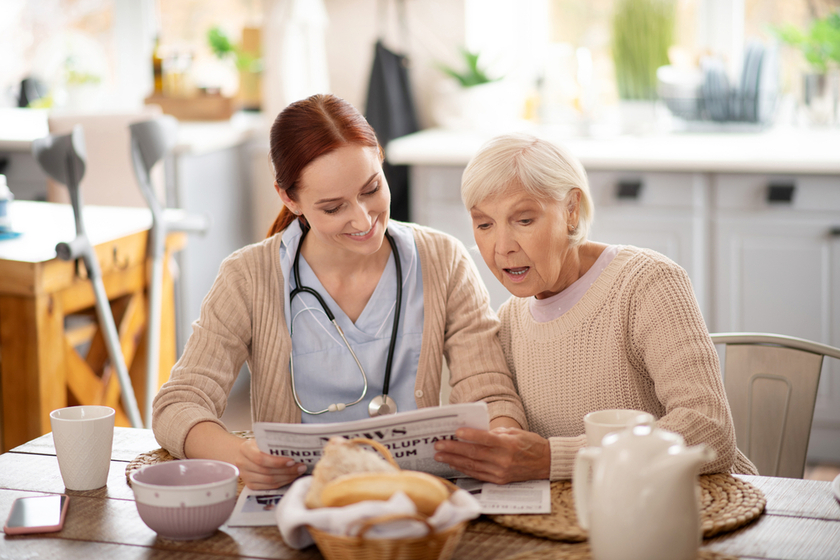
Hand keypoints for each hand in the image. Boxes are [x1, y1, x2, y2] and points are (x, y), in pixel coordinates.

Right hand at [237, 439, 307, 489]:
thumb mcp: (263, 440)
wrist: (242, 453)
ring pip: (269, 481)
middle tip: (301, 467)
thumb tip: (295, 449)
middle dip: (287, 470)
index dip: (277, 462)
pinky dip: (282, 483)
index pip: (261, 458)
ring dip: (287, 477)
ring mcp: (245, 476)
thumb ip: (274, 444)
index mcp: (245, 448)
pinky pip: (268, 487)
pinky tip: (291, 477)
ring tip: (299, 472)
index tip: (292, 461)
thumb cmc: (258, 445)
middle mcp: (243, 463)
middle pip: (267, 471)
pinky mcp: (250, 485)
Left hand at [433, 427, 550, 483]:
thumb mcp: (513, 432)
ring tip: (440, 455)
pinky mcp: (499, 480)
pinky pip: (478, 474)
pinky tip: (453, 464)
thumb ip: (493, 433)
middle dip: (454, 449)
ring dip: (454, 460)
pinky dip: (464, 469)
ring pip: (473, 466)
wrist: (545, 463)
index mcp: (508, 445)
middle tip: (438, 445)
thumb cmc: (529, 443)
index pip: (485, 439)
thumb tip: (473, 433)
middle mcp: (503, 460)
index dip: (470, 435)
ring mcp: (501, 472)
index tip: (456, 432)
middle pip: (474, 454)